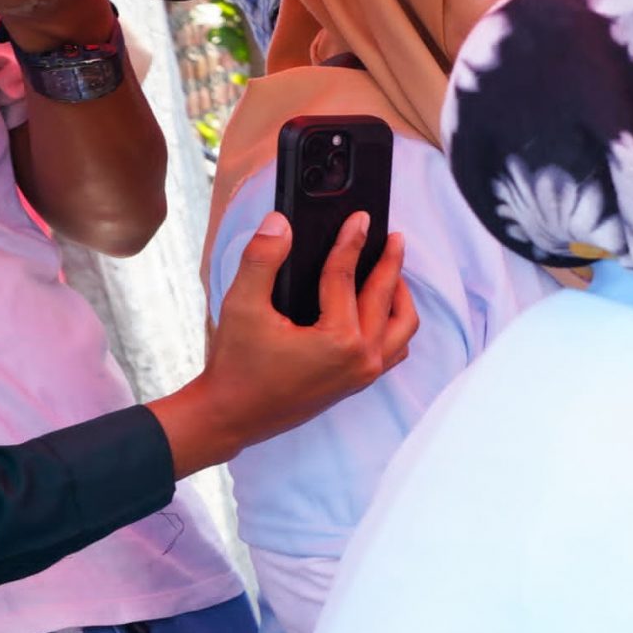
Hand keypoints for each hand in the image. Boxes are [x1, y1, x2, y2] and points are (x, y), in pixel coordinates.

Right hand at [150, 213, 417, 474]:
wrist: (231, 415)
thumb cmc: (235, 365)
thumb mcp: (242, 306)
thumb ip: (261, 259)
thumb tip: (280, 222)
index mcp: (339, 340)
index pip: (347, 277)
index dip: (351, 241)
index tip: (363, 217)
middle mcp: (362, 359)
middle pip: (384, 298)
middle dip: (390, 263)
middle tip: (393, 236)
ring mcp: (364, 374)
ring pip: (401, 327)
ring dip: (399, 296)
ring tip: (392, 270)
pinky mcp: (358, 383)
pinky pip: (393, 349)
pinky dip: (394, 324)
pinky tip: (381, 308)